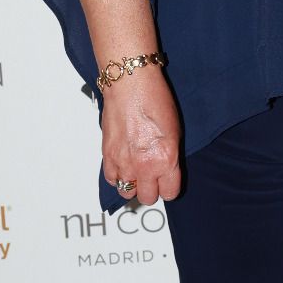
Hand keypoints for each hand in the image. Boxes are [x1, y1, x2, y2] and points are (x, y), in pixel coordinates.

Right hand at [101, 69, 181, 205]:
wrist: (130, 85)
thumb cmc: (154, 100)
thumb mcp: (175, 132)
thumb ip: (170, 157)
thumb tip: (167, 170)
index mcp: (165, 160)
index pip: (169, 193)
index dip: (169, 187)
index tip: (168, 182)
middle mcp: (143, 166)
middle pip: (147, 197)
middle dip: (151, 189)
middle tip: (152, 178)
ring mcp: (123, 163)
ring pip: (126, 192)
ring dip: (132, 184)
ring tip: (136, 171)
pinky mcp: (107, 156)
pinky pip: (111, 179)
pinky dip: (117, 176)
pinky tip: (123, 165)